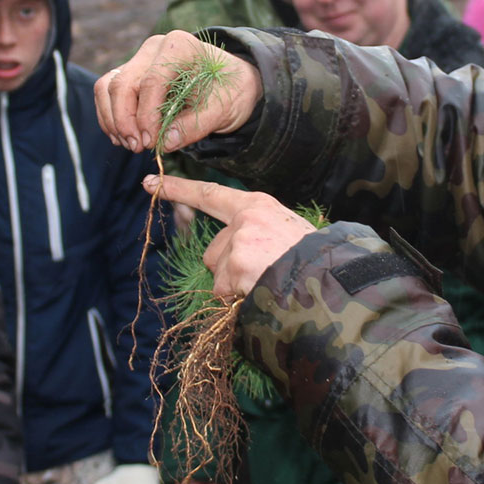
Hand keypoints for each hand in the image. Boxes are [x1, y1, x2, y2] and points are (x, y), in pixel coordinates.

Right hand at [95, 31, 261, 153]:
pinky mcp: (131, 73)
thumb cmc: (229, 91)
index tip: (151, 143)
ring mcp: (140, 59)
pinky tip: (124, 138)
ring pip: (108, 86)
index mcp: (180, 47)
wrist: (231, 82)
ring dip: (113, 119)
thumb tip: (166, 143)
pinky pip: (107, 93)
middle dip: (125, 120)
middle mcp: (154, 48)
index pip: (151, 82)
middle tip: (138, 147)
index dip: (146, 116)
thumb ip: (194, 126)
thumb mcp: (222, 110)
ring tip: (130, 145)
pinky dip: (110, 117)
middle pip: (123, 83)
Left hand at [145, 174, 316, 299]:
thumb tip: (238, 253)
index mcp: (259, 207)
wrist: (332, 283)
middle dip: (228, 269)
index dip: (179, 189)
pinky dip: (239, 301)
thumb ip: (258, 234)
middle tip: (262, 276)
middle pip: (213, 250)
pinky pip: (223, 293)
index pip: (211, 195)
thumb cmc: (316, 262)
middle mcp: (245, 220)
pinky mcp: (234, 267)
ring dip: (235, 287)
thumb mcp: (288, 233)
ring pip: (217, 275)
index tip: (151, 182)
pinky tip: (262, 296)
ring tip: (269, 286)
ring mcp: (237, 244)